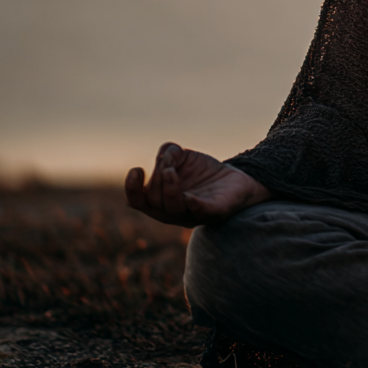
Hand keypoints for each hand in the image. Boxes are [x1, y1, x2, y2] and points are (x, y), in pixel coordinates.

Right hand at [125, 142, 270, 226]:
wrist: (236, 179)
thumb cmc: (203, 172)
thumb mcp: (183, 157)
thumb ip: (169, 153)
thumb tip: (165, 156)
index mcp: (160, 200)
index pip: (137, 201)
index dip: (131, 188)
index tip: (137, 170)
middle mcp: (172, 212)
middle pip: (154, 202)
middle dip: (157, 182)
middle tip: (167, 167)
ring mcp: (192, 214)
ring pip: (174, 208)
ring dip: (169, 189)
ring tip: (170, 172)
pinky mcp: (215, 212)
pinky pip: (202, 212)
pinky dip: (194, 205)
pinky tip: (190, 198)